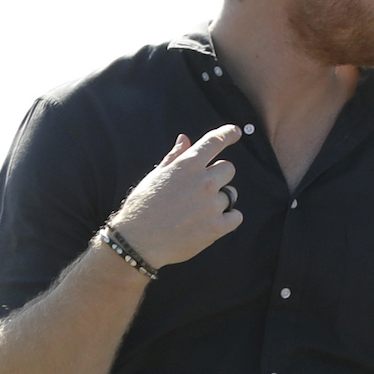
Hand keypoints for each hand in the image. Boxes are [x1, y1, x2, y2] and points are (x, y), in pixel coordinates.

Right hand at [107, 125, 244, 268]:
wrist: (137, 241)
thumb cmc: (143, 206)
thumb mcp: (156, 177)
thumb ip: (175, 157)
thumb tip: (185, 139)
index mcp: (187, 165)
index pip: (214, 142)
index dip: (227, 134)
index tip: (236, 131)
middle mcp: (203, 182)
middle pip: (228, 168)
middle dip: (219, 176)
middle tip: (201, 190)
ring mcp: (212, 204)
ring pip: (231, 194)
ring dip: (220, 200)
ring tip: (197, 211)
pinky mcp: (217, 227)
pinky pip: (236, 216)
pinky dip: (228, 219)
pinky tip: (210, 223)